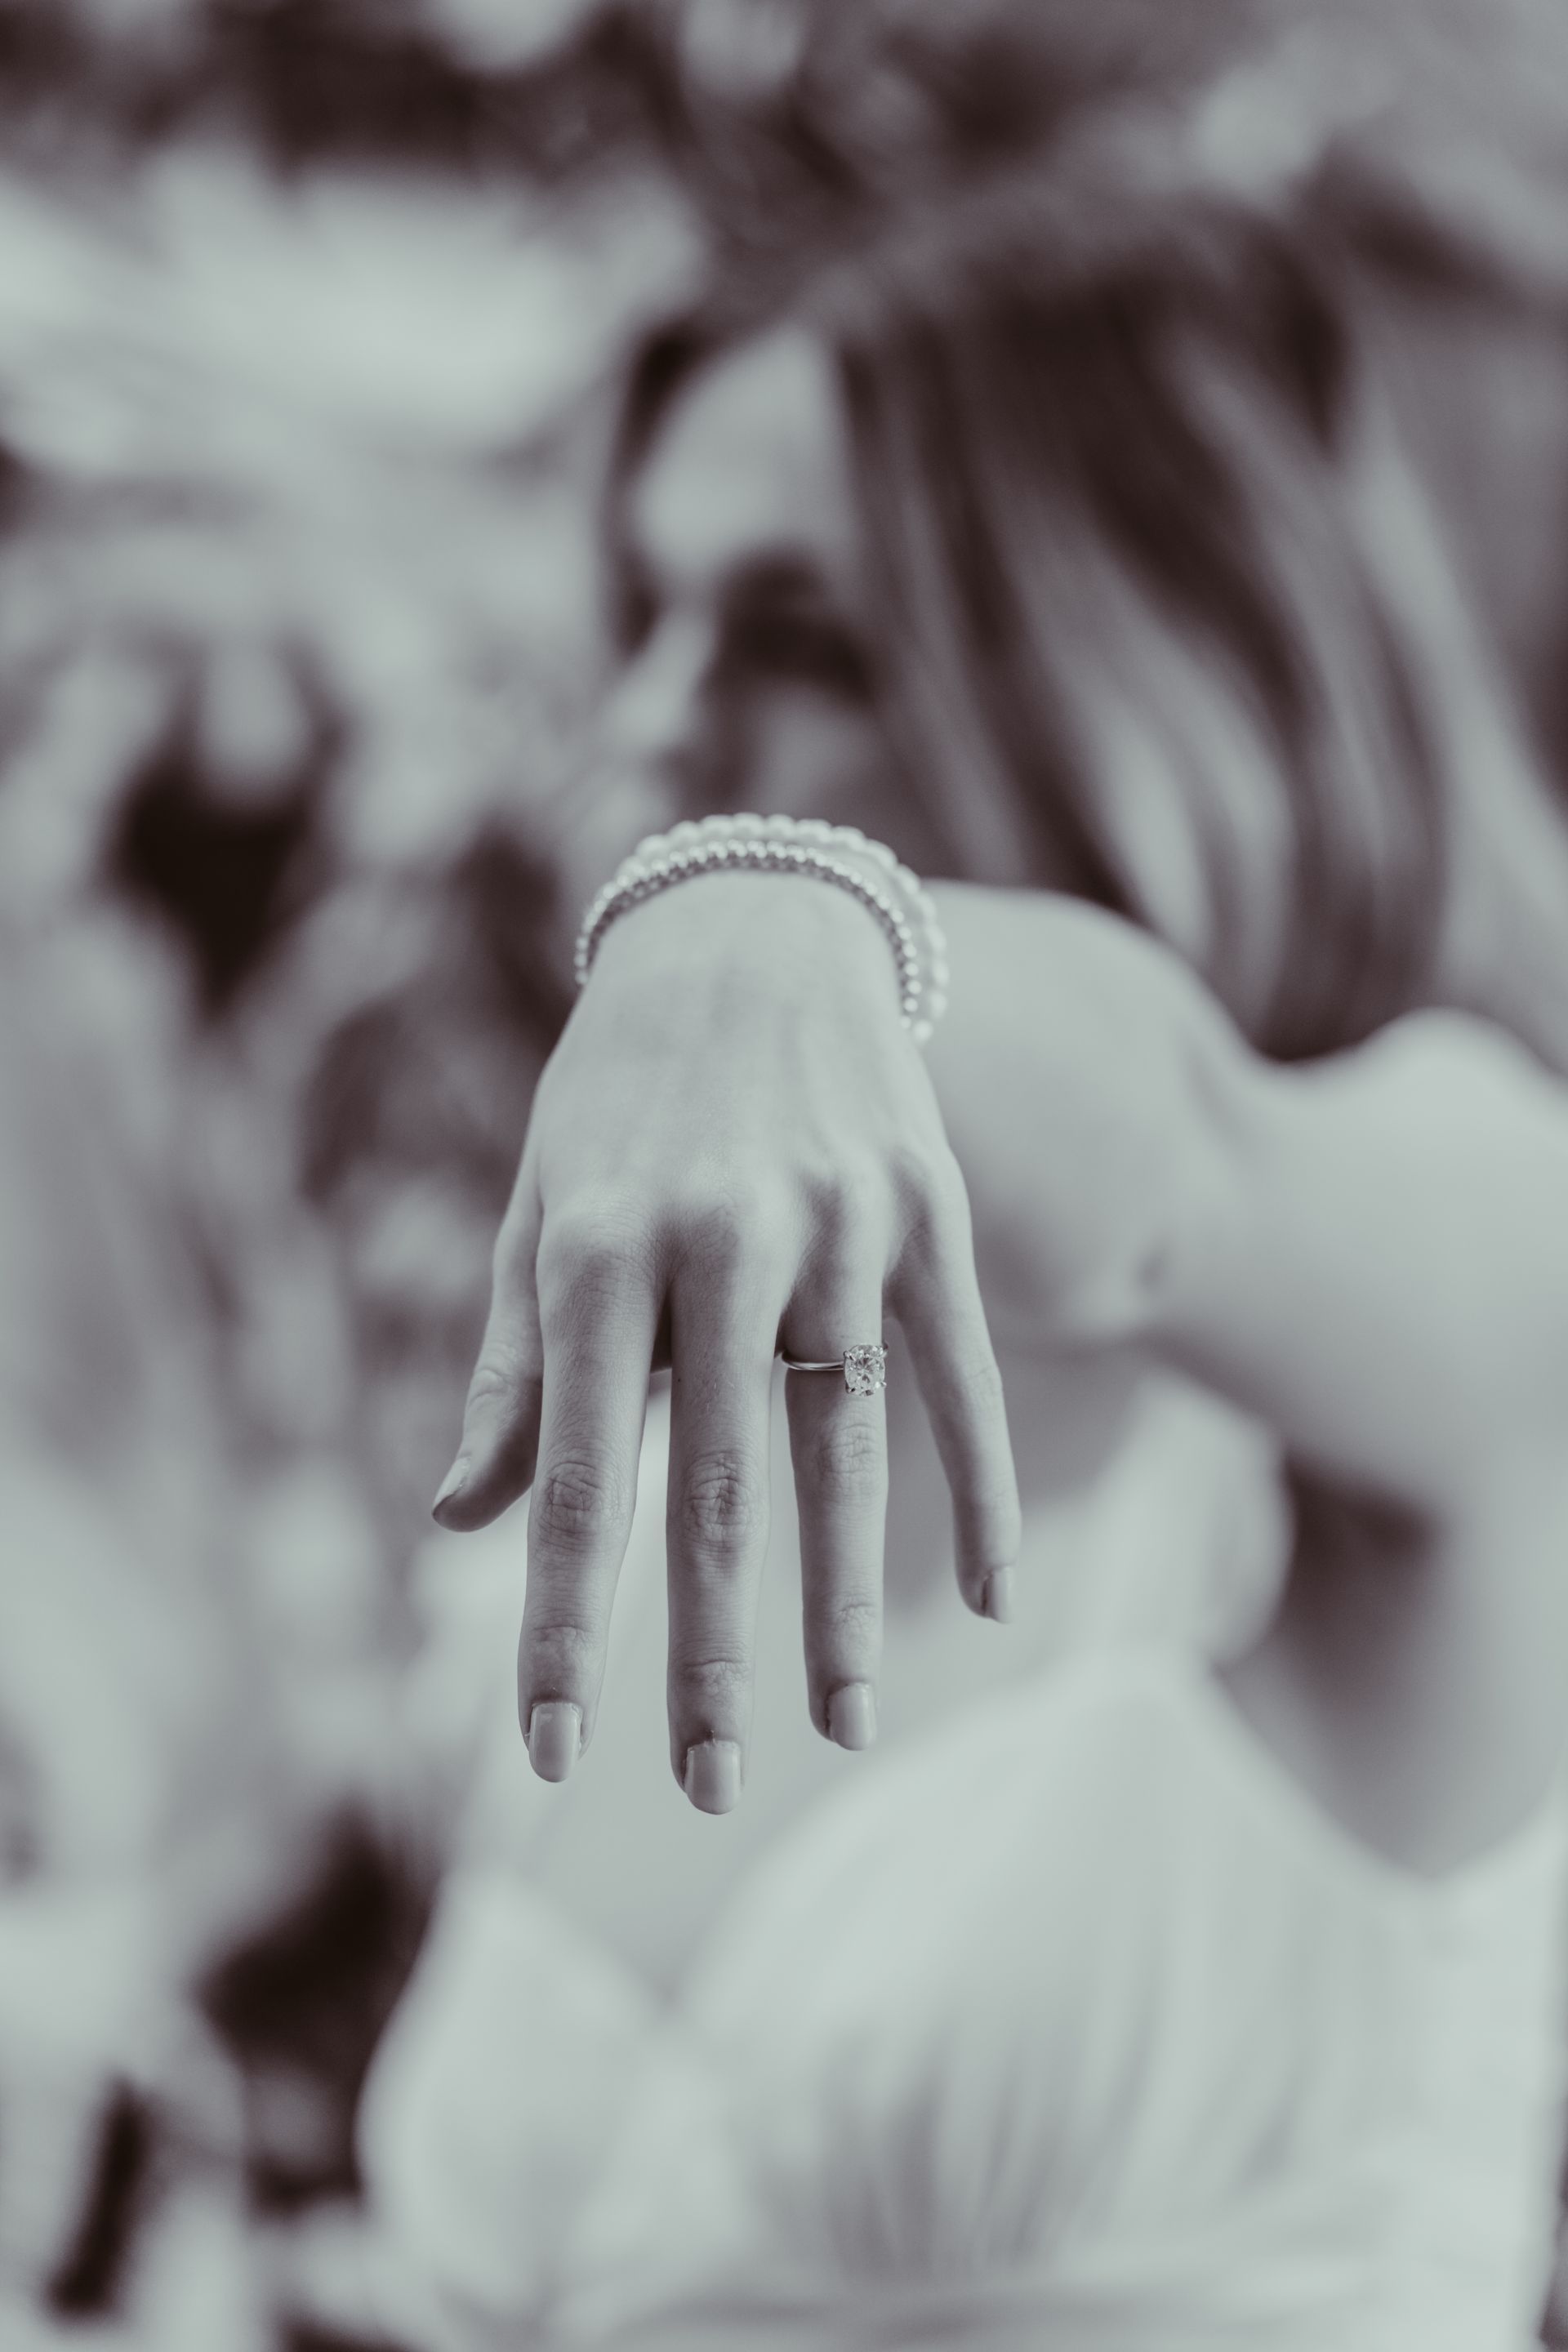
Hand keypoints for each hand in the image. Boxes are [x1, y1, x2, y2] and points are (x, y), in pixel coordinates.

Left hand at [433, 871, 1020, 1809]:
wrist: (747, 929)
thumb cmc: (613, 1097)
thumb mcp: (536, 1215)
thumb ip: (511, 1372)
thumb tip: (460, 1521)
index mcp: (595, 1253)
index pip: (579, 1478)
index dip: (563, 1621)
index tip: (552, 1748)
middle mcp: (717, 1243)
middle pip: (716, 1488)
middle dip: (703, 1650)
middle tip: (700, 1783)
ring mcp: (840, 1227)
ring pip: (844, 1448)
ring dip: (844, 1601)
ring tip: (841, 1725)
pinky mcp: (928, 1213)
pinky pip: (958, 1375)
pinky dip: (979, 1488)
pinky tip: (991, 1596)